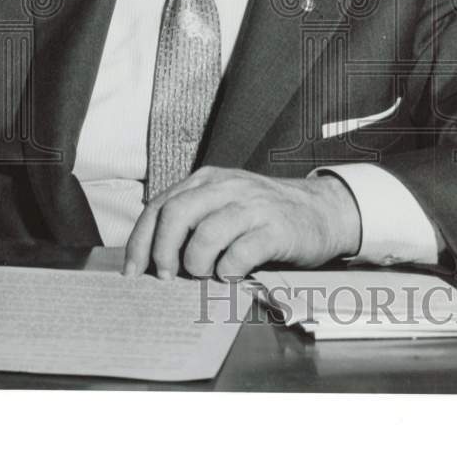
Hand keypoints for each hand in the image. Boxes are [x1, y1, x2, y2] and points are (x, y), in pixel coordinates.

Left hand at [122, 166, 361, 280]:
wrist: (322, 210)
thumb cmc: (265, 215)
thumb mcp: (225, 203)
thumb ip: (194, 218)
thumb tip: (153, 257)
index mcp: (208, 180)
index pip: (160, 206)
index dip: (141, 241)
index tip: (134, 271)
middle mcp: (228, 187)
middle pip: (176, 215)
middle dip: (163, 252)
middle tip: (168, 277)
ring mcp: (253, 206)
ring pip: (205, 234)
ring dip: (197, 264)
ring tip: (206, 274)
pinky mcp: (276, 228)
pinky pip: (240, 253)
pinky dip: (229, 270)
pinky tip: (233, 273)